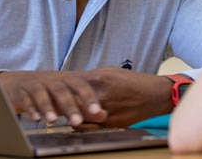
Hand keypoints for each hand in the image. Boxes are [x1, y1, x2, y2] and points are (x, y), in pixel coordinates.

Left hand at [0, 68, 172, 127]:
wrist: (157, 94)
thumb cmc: (135, 82)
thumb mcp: (112, 73)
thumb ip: (93, 78)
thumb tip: (75, 82)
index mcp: (101, 79)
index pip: (73, 86)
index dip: (59, 91)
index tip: (45, 93)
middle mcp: (103, 95)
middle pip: (74, 102)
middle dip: (59, 106)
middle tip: (44, 110)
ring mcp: (108, 110)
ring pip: (82, 117)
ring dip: (68, 118)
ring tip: (53, 119)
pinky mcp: (114, 123)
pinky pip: (93, 127)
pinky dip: (83, 126)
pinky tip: (75, 125)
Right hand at [0, 70, 106, 126]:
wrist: (17, 83)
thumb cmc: (48, 91)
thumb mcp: (67, 97)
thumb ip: (84, 106)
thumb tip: (103, 115)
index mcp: (66, 79)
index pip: (81, 85)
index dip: (89, 98)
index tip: (97, 111)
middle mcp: (52, 80)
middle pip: (61, 90)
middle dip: (70, 106)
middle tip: (77, 121)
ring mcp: (36, 84)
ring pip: (42, 93)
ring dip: (48, 107)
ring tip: (53, 121)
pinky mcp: (20, 91)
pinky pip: (25, 98)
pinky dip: (30, 108)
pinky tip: (36, 118)